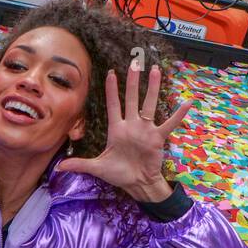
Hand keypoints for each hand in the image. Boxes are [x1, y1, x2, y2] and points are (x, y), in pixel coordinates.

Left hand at [60, 64, 192, 203]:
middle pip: (132, 99)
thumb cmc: (119, 174)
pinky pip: (170, 124)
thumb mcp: (97, 168)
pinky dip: (179, 115)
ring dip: (153, 88)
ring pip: (150, 104)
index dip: (112, 90)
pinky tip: (188, 102)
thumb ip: (80, 164)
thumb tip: (59, 166)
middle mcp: (132, 125)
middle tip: (135, 64)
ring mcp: (146, 130)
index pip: (113, 105)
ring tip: (156, 71)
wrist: (137, 183)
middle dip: (133, 82)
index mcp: (117, 129)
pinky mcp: (158, 138)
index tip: (111, 73)